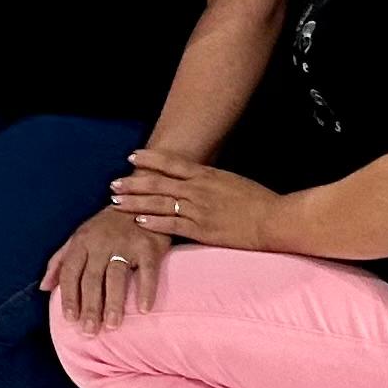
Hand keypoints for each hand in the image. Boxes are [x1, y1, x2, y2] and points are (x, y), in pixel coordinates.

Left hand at [38, 204, 163, 330]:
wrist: (140, 202)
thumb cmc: (106, 227)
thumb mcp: (79, 237)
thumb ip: (60, 261)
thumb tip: (43, 287)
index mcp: (81, 242)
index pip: (70, 272)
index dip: (69, 297)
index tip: (70, 320)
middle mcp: (101, 242)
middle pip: (92, 279)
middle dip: (89, 306)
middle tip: (89, 331)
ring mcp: (125, 243)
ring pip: (116, 276)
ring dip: (113, 302)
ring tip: (112, 325)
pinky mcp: (149, 245)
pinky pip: (147, 271)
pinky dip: (146, 290)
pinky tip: (144, 309)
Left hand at [112, 148, 279, 248]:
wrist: (274, 220)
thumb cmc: (258, 200)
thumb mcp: (230, 180)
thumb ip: (209, 179)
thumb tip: (193, 176)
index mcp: (206, 174)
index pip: (171, 163)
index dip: (149, 159)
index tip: (131, 157)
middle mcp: (198, 189)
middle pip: (158, 183)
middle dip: (133, 183)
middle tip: (113, 184)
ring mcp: (199, 210)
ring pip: (159, 203)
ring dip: (135, 202)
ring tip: (117, 202)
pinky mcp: (202, 230)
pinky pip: (172, 225)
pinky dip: (154, 222)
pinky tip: (139, 221)